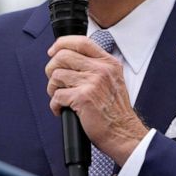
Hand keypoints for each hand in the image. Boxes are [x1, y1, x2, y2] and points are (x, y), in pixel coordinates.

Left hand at [46, 35, 147, 164]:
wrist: (123, 133)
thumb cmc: (115, 111)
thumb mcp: (113, 80)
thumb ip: (95, 67)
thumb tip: (67, 59)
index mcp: (108, 63)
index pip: (81, 42)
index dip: (62, 43)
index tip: (53, 51)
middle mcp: (101, 69)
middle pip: (63, 56)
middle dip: (51, 68)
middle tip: (55, 82)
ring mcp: (92, 82)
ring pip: (57, 75)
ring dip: (52, 88)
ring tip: (60, 98)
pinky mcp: (83, 97)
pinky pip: (57, 95)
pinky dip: (55, 105)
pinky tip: (62, 110)